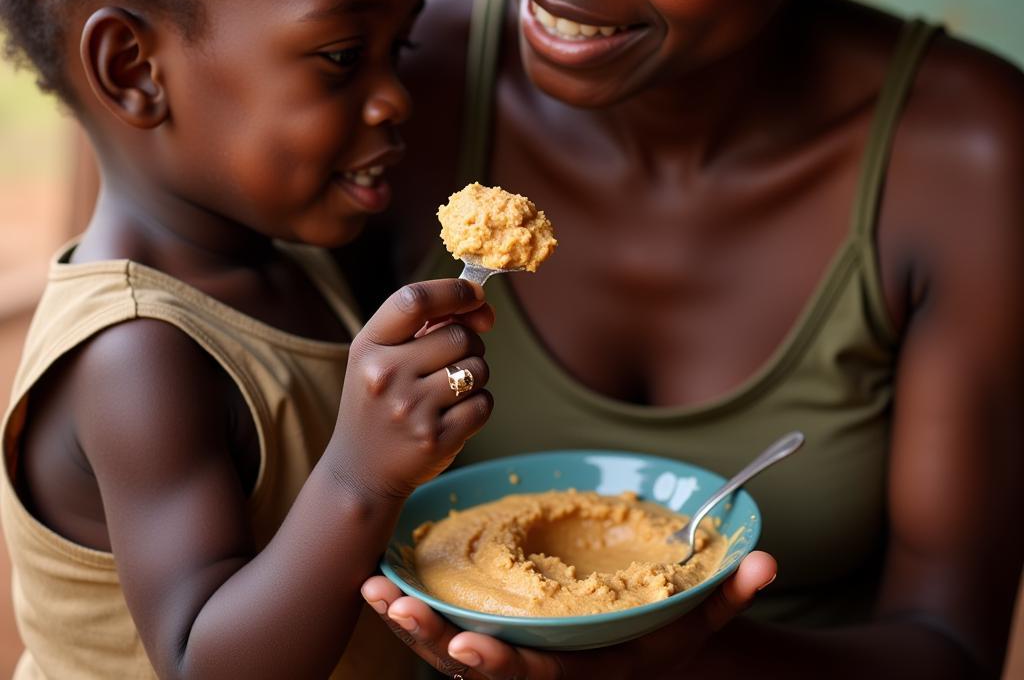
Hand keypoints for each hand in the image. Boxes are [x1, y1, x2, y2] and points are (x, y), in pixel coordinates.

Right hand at [333, 278, 494, 500]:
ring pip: (477, 369)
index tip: (476, 295)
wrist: (359, 473)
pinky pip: (483, 404)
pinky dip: (477, 406)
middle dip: (468, 344)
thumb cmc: (378, 403)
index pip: (414, 301)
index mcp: (368, 347)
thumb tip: (481, 307)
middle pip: (459, 336)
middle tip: (449, 363)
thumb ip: (425, 326)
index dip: (454, 291)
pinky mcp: (436, 440)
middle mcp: (386, 376)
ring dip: (474, 376)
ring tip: (447, 392)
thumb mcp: (381, 358)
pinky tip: (453, 415)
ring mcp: (411, 410)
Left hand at [361, 551, 776, 678]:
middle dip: (432, 642)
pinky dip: (414, 606)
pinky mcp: (491, 629)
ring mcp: (509, 653)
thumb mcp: (697, 620)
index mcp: (580, 671)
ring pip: (448, 648)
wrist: (634, 652)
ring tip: (371, 589)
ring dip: (409, 622)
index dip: (501, 665)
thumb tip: (767, 560)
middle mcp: (537, 670)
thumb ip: (729, 594)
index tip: (467, 647)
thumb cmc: (661, 633)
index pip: (536, 676)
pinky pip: (446, 623)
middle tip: (394, 609)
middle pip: (476, 667)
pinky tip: (383, 577)